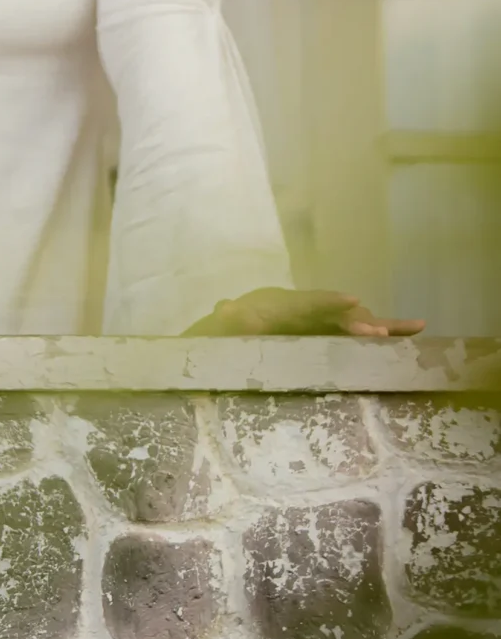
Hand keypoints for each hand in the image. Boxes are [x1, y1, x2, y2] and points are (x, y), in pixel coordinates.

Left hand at [182, 285, 424, 339]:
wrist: (227, 337)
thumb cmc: (226, 333)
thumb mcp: (225, 327)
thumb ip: (229, 319)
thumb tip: (226, 308)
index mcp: (279, 304)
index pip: (308, 301)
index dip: (330, 301)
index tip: (353, 302)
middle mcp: (304, 309)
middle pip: (338, 312)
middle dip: (360, 321)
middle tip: (382, 334)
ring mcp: (318, 321)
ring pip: (354, 321)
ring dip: (379, 327)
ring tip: (411, 330)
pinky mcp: (328, 335)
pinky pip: (357, 333)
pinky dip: (382, 332)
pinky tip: (413, 331)